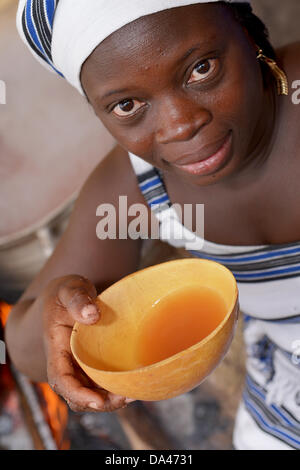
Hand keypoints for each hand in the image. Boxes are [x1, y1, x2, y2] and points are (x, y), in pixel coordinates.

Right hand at [42, 275, 133, 411]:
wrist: (68, 296)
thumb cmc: (67, 292)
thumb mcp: (69, 288)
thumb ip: (77, 299)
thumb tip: (92, 314)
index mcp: (56, 348)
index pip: (61, 380)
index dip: (77, 394)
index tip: (97, 401)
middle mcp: (67, 363)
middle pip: (77, 395)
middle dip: (100, 403)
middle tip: (126, 398)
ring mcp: (80, 366)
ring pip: (92, 394)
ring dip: (111, 400)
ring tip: (135, 393)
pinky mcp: (93, 365)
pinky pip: (103, 383)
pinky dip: (117, 387)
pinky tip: (137, 383)